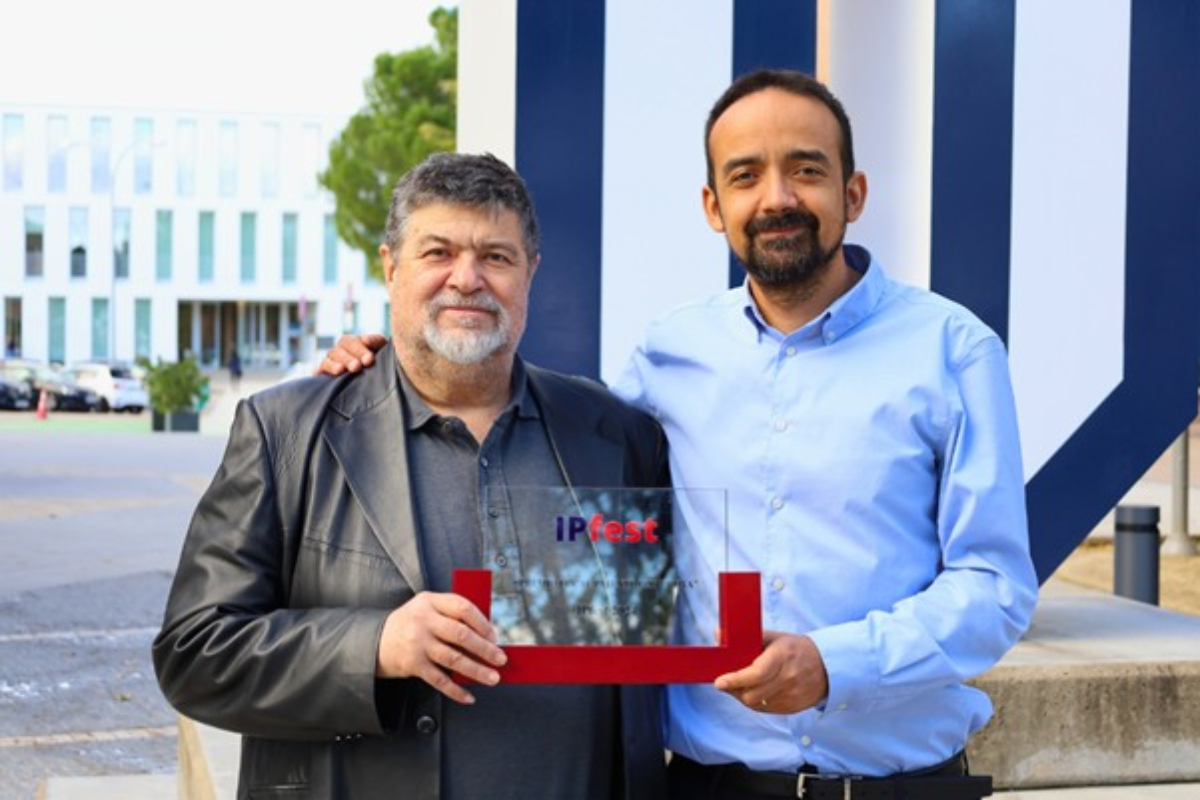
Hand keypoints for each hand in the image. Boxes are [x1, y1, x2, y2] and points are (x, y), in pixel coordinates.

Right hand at [316, 333, 387, 375]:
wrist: (376, 381)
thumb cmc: (379, 361)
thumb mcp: (381, 349)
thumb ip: (376, 341)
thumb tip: (366, 340)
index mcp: (352, 343)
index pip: (351, 342)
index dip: (359, 350)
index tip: (369, 359)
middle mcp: (339, 351)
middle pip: (338, 351)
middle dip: (348, 359)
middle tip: (357, 367)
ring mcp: (330, 363)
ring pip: (328, 360)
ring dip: (334, 365)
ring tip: (341, 370)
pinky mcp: (323, 375)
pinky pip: (318, 372)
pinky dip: (319, 372)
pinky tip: (322, 376)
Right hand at [376, 592, 507, 703]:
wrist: (376, 641)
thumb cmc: (411, 623)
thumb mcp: (427, 608)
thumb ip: (452, 614)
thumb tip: (487, 637)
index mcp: (430, 601)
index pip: (462, 607)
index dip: (482, 622)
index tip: (494, 636)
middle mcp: (423, 621)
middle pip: (460, 634)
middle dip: (485, 649)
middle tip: (501, 659)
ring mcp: (417, 643)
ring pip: (453, 659)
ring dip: (476, 670)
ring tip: (493, 678)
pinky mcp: (412, 664)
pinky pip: (439, 680)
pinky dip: (456, 690)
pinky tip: (469, 696)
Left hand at [713, 631, 827, 714]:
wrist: (828, 666)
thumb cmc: (796, 649)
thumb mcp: (776, 638)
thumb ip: (747, 638)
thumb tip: (718, 633)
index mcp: (782, 657)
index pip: (756, 674)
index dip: (735, 680)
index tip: (719, 682)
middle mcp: (788, 678)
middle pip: (753, 695)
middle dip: (735, 690)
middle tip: (726, 683)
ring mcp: (792, 695)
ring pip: (757, 704)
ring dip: (744, 696)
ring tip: (741, 685)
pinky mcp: (794, 707)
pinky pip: (766, 709)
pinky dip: (757, 702)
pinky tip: (756, 691)